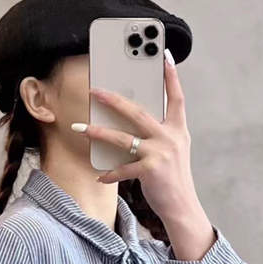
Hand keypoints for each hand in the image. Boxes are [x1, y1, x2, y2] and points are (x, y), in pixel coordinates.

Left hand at [71, 49, 198, 223]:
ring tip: (80, 127)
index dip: (171, 76)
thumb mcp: (172, 152)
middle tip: (95, 90)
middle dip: (114, 99)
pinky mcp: (150, 171)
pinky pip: (122, 169)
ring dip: (98, 132)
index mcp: (178, 130)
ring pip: (123, 138)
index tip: (164, 55)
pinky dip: (110, 173)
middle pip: (138, 112)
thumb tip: (132, 122)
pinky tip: (100, 176)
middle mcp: (170, 138)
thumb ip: (158, 134)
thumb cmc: (173, 179)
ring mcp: (160, 153)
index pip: (176, 97)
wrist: (182, 207)